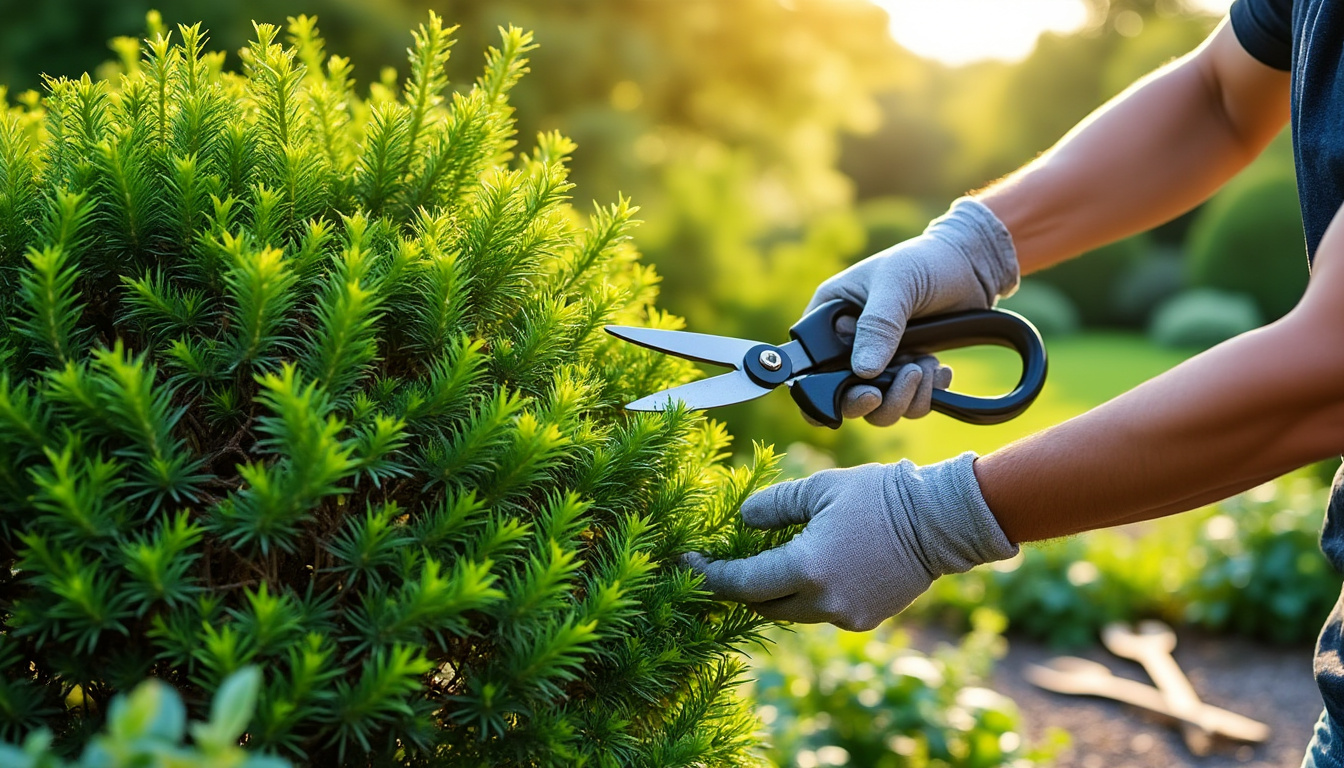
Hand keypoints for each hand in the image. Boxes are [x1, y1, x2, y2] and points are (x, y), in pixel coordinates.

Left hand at [682, 453, 1017, 631]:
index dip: (708, 575)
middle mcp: (822, 601)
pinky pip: (819, 611)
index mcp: (806, 568)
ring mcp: (844, 615)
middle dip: (739, 586)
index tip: (686, 562)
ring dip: (774, 591)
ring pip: (790, 611)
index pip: (739, 584)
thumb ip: (772, 507)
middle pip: (761, 605)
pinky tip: (809, 567)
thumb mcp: (818, 489)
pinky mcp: (863, 620)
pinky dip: (806, 594)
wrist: (941, 521)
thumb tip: (743, 523)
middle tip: (722, 562)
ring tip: (767, 559)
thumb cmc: (878, 495)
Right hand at [809, 197, 1018, 425]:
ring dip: (906, 397)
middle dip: (878, 399)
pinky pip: (909, 404)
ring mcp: (878, 362)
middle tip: (906, 375)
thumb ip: (878, 326)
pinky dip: (926, 395)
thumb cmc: (923, 261)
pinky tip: (940, 370)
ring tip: (927, 365)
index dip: (826, 392)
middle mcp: (848, 347)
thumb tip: (862, 372)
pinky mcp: (905, 371)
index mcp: (829, 321)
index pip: (812, 368)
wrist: (969, 265)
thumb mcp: (896, 285)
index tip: (864, 393)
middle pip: (846, 398)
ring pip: (879, 409)